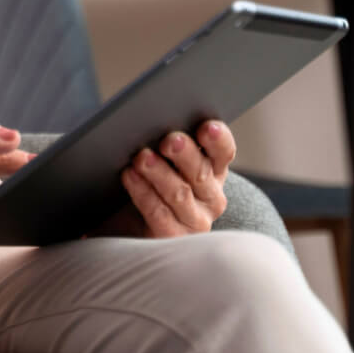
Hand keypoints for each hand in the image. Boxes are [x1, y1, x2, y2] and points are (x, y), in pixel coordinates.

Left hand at [94, 119, 235, 237]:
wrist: (130, 225)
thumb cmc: (151, 182)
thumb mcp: (165, 160)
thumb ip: (168, 143)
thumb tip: (153, 116)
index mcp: (214, 171)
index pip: (224, 152)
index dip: (218, 139)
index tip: (207, 126)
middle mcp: (211, 197)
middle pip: (202, 173)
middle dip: (186, 155)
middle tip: (170, 140)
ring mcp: (194, 221)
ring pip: (180, 194)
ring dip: (160, 173)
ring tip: (142, 157)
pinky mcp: (171, 237)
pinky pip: (158, 213)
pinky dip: (143, 193)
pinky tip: (129, 175)